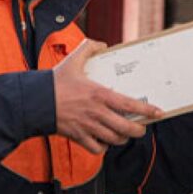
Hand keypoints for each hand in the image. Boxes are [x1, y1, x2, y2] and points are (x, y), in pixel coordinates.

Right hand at [52, 39, 162, 153]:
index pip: (130, 105)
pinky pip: (97, 148)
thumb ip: (88, 48)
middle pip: (126, 128)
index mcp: (99, 94)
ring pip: (114, 140)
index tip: (158, 113)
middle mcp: (97, 113)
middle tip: (141, 127)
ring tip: (124, 134)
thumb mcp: (72, 60)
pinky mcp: (78, 137)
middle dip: (138, 130)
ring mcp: (88, 127)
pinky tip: (104, 141)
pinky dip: (103, 147)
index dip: (147, 110)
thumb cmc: (54, 82)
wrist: (34, 101)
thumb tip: (102, 44)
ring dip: (122, 138)